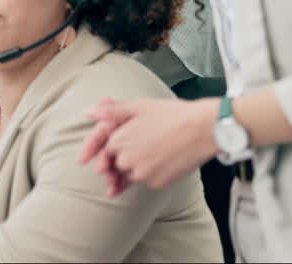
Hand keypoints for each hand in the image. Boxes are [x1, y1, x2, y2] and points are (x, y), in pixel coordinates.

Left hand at [80, 96, 217, 196]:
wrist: (203, 128)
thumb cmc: (172, 114)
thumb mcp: (139, 107)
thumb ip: (111, 112)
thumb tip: (88, 112)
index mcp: (119, 140)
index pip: (105, 152)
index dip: (108, 151)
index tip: (112, 151)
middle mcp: (127, 160)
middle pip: (117, 165)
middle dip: (123, 159)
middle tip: (143, 147)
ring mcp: (142, 174)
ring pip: (131, 175)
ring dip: (137, 168)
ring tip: (155, 152)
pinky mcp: (157, 183)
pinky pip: (147, 182)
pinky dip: (151, 174)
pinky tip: (164, 160)